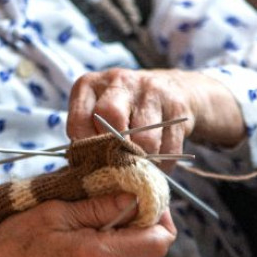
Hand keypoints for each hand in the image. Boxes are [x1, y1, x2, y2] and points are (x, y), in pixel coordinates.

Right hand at [0, 194, 176, 256]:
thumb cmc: (15, 245)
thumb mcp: (55, 213)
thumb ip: (99, 206)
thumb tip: (134, 195)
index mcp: (101, 256)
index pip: (159, 242)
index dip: (162, 214)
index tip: (146, 192)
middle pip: (148, 244)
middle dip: (139, 215)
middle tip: (117, 190)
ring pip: (132, 249)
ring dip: (122, 225)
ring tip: (92, 205)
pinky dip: (109, 236)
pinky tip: (84, 223)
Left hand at [67, 69, 244, 166]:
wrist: (172, 88)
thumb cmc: (125, 110)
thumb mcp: (98, 115)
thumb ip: (89, 138)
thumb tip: (90, 174)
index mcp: (90, 86)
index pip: (79, 121)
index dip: (85, 148)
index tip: (93, 162)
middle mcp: (119, 82)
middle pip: (112, 120)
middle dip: (116, 151)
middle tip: (119, 166)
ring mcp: (150, 91)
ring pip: (144, 139)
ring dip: (143, 161)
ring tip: (140, 168)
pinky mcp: (177, 106)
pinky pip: (169, 147)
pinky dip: (164, 163)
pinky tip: (158, 161)